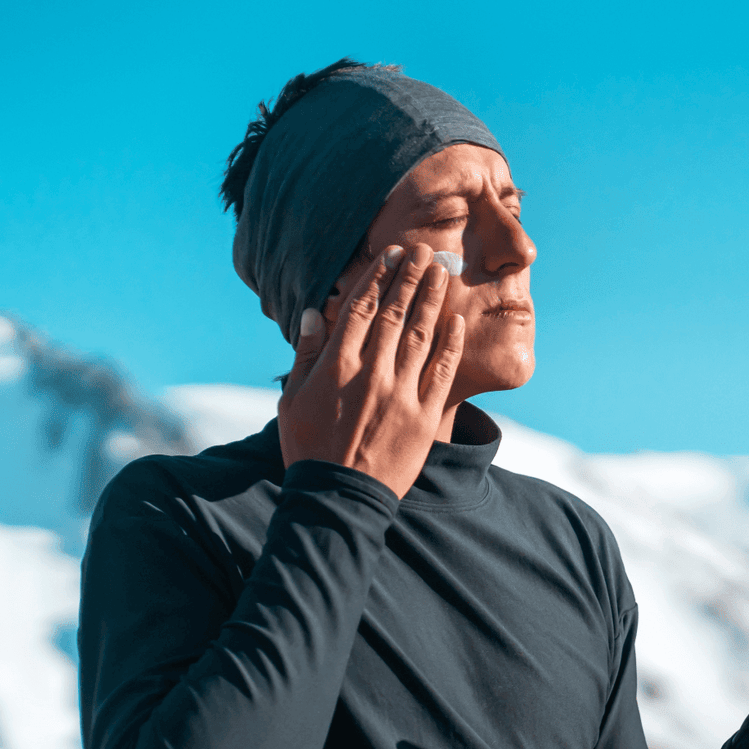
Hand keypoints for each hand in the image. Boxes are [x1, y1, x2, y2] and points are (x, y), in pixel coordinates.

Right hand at [277, 243, 465, 498]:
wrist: (338, 497)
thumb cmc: (309, 447)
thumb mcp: (293, 399)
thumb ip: (306, 353)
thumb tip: (315, 312)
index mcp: (338, 367)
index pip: (362, 310)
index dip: (378, 278)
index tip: (391, 255)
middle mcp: (372, 374)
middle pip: (395, 314)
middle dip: (410, 278)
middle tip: (423, 251)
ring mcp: (401, 395)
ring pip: (421, 336)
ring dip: (432, 300)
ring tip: (440, 272)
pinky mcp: (424, 417)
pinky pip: (441, 372)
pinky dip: (449, 344)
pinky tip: (455, 320)